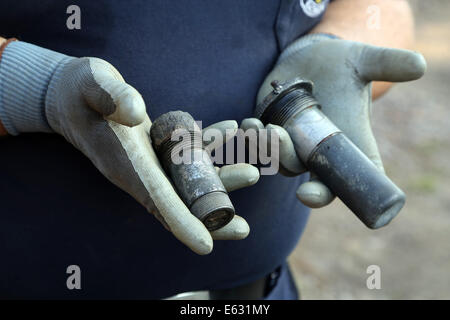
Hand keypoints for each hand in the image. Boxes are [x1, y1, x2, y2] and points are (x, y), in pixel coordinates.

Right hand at [46, 57, 258, 254]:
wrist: (73, 94)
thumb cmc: (81, 89)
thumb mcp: (91, 83)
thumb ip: (111, 96)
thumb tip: (135, 111)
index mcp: (126, 164)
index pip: (156, 199)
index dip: (181, 222)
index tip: (206, 245)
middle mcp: (140, 170)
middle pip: (180, 201)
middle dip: (212, 215)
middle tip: (243, 229)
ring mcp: (150, 161)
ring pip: (190, 180)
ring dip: (222, 180)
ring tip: (253, 172)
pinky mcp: (157, 147)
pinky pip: (188, 153)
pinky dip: (210, 146)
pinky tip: (230, 129)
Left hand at [242, 34, 425, 207]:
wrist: (312, 58)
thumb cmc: (343, 65)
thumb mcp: (363, 63)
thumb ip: (387, 64)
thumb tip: (418, 64)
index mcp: (344, 148)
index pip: (339, 183)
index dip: (324, 195)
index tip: (308, 195)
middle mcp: (318, 153)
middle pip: (300, 173)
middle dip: (287, 159)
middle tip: (279, 135)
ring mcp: (292, 145)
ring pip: (275, 161)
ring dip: (264, 150)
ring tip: (259, 126)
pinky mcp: (270, 133)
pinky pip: (257, 145)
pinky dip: (250, 138)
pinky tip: (246, 124)